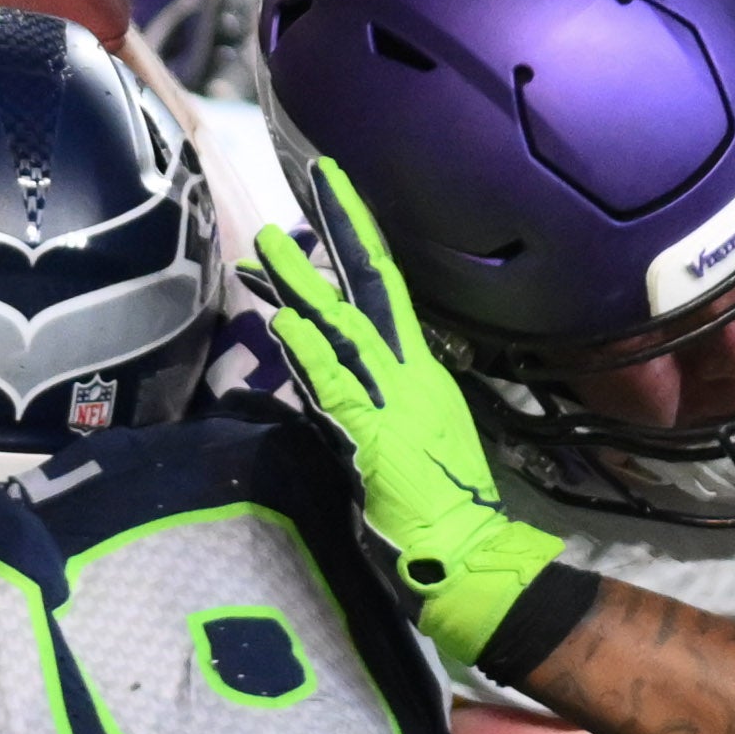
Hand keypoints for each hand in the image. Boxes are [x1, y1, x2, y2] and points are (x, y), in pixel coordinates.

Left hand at [242, 153, 566, 664]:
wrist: (466, 548)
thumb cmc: (436, 502)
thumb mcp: (402, 433)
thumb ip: (365, 398)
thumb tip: (326, 375)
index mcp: (415, 370)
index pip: (380, 289)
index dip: (355, 238)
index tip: (325, 193)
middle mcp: (406, 371)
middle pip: (365, 290)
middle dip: (334, 235)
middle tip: (304, 184)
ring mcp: (392, 399)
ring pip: (343, 328)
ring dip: (304, 287)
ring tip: (268, 246)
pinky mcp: (374, 435)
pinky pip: (338, 387)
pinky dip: (313, 354)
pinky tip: (287, 322)